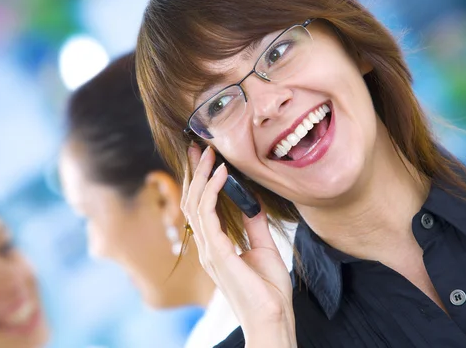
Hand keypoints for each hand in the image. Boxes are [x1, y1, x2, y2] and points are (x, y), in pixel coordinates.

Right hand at [183, 145, 295, 346]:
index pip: (201, 207)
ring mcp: (209, 250)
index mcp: (215, 247)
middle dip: (196, 172)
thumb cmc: (268, 291)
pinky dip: (212, 191)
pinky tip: (223, 174)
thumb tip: (251, 201)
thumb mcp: (263, 248)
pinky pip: (208, 215)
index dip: (201, 181)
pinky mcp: (217, 253)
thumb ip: (254, 225)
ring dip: (202, 175)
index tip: (207, 158)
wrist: (272, 319)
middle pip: (192, 201)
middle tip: (201, 147)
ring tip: (211, 154)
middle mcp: (207, 247)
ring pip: (195, 204)